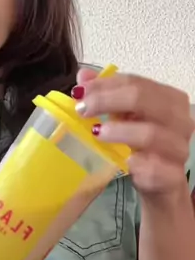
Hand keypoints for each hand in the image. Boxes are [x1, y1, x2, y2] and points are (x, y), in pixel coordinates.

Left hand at [72, 68, 194, 198]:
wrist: (163, 183)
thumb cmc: (143, 144)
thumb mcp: (125, 116)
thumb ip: (106, 93)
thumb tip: (83, 76)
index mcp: (170, 99)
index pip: (135, 83)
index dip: (104, 85)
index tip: (79, 93)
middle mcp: (180, 120)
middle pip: (144, 100)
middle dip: (108, 101)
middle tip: (83, 110)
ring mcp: (179, 149)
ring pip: (151, 134)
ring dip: (120, 131)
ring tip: (97, 133)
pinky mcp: (174, 176)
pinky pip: (154, 167)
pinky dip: (136, 164)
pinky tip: (123, 163)